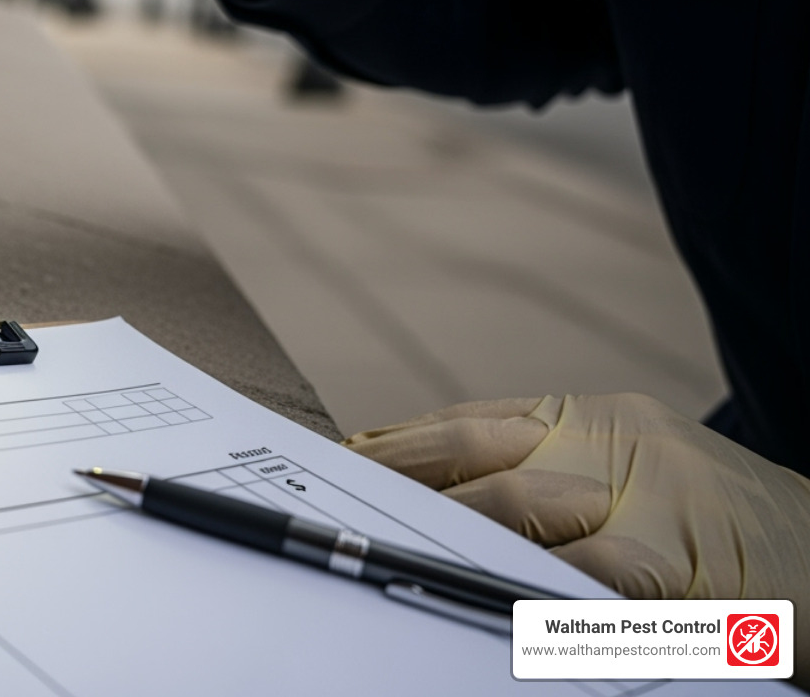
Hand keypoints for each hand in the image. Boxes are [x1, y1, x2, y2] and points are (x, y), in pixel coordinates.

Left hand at [346, 394, 809, 680]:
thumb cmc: (708, 526)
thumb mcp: (615, 475)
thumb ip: (523, 475)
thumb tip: (406, 488)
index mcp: (586, 421)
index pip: (463, 427)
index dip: (390, 454)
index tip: (327, 477)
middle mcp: (616, 442)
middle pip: (480, 463)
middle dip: (402, 500)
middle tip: (339, 533)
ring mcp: (657, 499)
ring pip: (527, 515)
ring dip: (454, 546)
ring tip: (388, 567)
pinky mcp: (693, 566)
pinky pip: (599, 586)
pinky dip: (540, 600)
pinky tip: (492, 612)